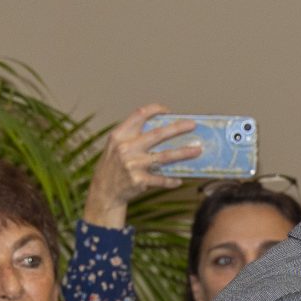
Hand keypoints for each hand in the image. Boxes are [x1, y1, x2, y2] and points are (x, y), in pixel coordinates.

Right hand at [82, 105, 202, 227]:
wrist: (103, 191)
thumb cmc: (113, 166)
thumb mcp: (116, 146)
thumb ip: (133, 136)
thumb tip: (163, 130)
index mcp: (119, 135)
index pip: (139, 115)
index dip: (155, 110)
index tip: (168, 111)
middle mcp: (126, 148)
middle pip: (157, 134)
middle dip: (177, 128)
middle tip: (192, 125)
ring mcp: (133, 165)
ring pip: (164, 156)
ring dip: (183, 153)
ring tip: (197, 150)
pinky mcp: (139, 181)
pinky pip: (161, 179)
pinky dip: (171, 180)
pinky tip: (179, 180)